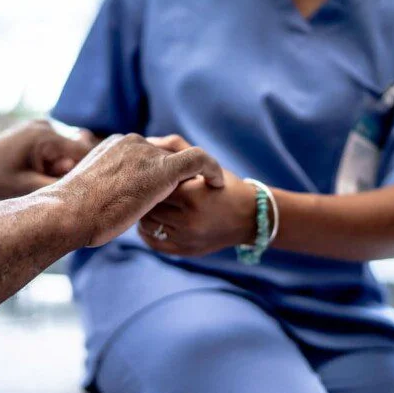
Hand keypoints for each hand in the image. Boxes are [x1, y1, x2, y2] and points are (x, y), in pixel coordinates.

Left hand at [0, 120, 91, 203]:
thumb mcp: (30, 188)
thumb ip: (60, 185)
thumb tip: (88, 190)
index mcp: (45, 137)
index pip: (84, 151)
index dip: (93, 169)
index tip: (96, 188)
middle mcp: (46, 125)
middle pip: (79, 149)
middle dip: (75, 169)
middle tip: (61, 185)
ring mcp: (41, 126)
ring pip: (69, 149)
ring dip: (65, 166)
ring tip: (46, 178)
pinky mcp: (38, 131)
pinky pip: (58, 147)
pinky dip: (56, 162)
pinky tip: (42, 172)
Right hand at [55, 134, 224, 246]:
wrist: (68, 213)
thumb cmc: (72, 212)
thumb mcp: (88, 192)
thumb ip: (104, 188)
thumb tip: (103, 200)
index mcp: (115, 145)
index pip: (145, 152)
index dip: (157, 169)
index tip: (165, 188)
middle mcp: (132, 143)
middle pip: (164, 152)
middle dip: (176, 171)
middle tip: (192, 190)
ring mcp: (147, 154)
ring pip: (181, 157)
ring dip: (193, 174)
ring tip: (206, 189)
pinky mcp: (162, 169)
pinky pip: (198, 160)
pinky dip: (211, 169)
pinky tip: (218, 184)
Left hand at [137, 135, 256, 256]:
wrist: (250, 217)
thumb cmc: (226, 186)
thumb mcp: (206, 164)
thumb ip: (177, 148)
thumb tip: (148, 141)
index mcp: (193, 196)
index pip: (155, 185)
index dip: (149, 178)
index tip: (148, 174)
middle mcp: (189, 220)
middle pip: (149, 206)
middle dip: (144, 196)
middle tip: (143, 189)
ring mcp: (187, 239)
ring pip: (147, 226)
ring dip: (144, 214)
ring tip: (148, 205)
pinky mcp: (185, 251)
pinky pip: (154, 243)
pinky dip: (147, 232)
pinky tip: (152, 221)